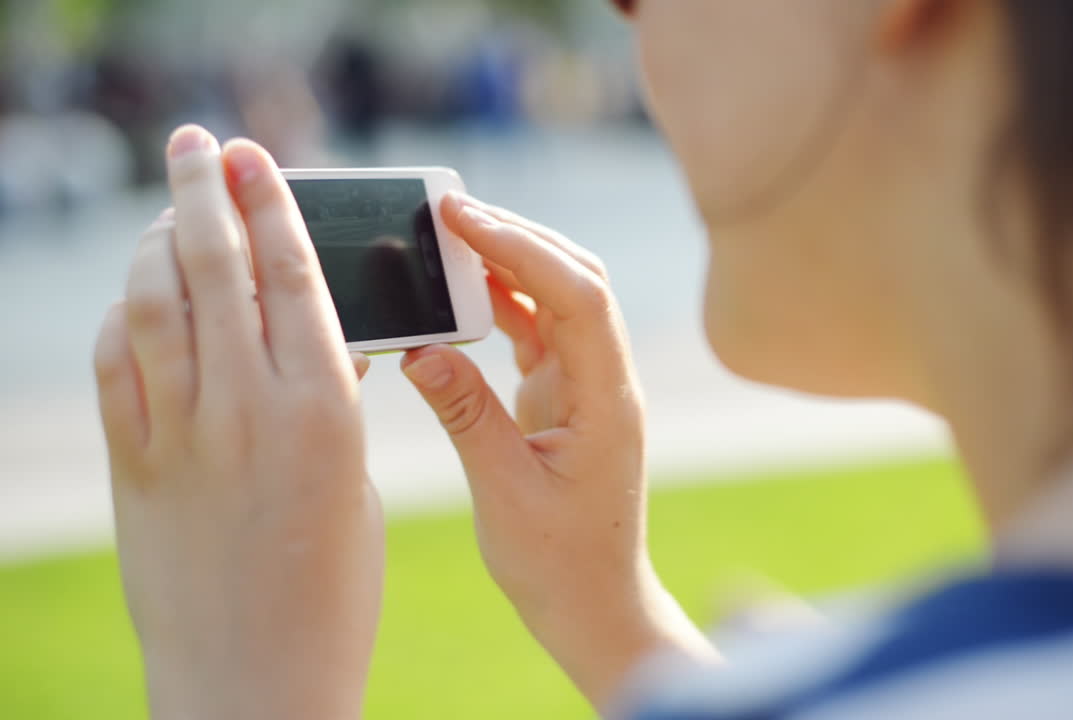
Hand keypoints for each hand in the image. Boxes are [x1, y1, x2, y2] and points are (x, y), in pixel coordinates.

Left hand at [94, 126, 382, 719]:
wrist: (256, 678)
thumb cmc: (331, 588)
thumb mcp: (351, 478)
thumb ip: (329, 397)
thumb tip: (312, 329)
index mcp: (322, 408)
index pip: (292, 273)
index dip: (268, 203)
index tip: (252, 156)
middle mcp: (244, 406)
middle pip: (213, 266)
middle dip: (201, 191)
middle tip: (196, 144)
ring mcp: (178, 433)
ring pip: (153, 303)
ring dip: (158, 242)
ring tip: (170, 212)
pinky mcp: (133, 465)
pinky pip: (117, 364)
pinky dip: (125, 316)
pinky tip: (139, 299)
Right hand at [400, 193, 718, 709]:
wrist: (594, 603)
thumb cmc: (560, 562)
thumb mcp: (504, 492)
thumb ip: (466, 417)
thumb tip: (420, 350)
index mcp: (608, 399)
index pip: (578, 296)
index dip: (522, 247)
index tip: (462, 217)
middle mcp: (606, 379)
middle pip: (575, 279)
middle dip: (516, 236)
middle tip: (448, 210)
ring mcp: (588, 383)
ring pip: (556, 298)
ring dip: (506, 264)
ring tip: (445, 239)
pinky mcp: (565, 394)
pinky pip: (535, 331)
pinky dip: (498, 305)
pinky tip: (456, 295)